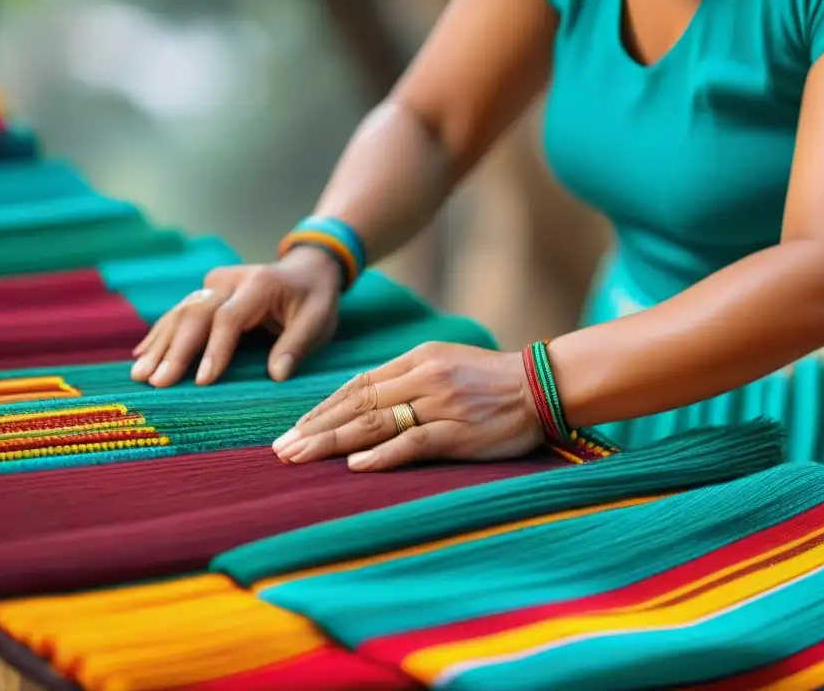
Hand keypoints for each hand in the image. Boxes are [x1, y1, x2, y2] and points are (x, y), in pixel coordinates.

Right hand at [130, 247, 341, 386]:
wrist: (307, 269)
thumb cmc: (314, 300)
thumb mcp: (318, 320)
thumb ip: (296, 345)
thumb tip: (276, 376)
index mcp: (259, 285)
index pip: (229, 319)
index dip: (214, 350)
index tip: (202, 380)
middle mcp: (230, 279)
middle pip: (196, 314)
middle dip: (176, 351)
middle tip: (157, 383)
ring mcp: (213, 282)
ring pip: (181, 313)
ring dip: (159, 345)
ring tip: (139, 375)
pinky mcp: (205, 290)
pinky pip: (179, 313)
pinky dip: (160, 335)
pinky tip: (141, 355)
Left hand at [272, 341, 544, 470]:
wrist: (542, 385)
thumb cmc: (492, 380)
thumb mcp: (446, 364)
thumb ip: (407, 379)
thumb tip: (362, 402)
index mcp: (418, 359)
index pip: (358, 385)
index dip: (322, 409)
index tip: (296, 430)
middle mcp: (424, 377)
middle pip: (357, 404)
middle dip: (315, 428)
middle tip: (282, 450)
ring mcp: (440, 404)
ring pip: (375, 422)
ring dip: (333, 442)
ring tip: (301, 458)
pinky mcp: (459, 430)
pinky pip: (413, 441)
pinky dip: (382, 454)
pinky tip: (355, 464)